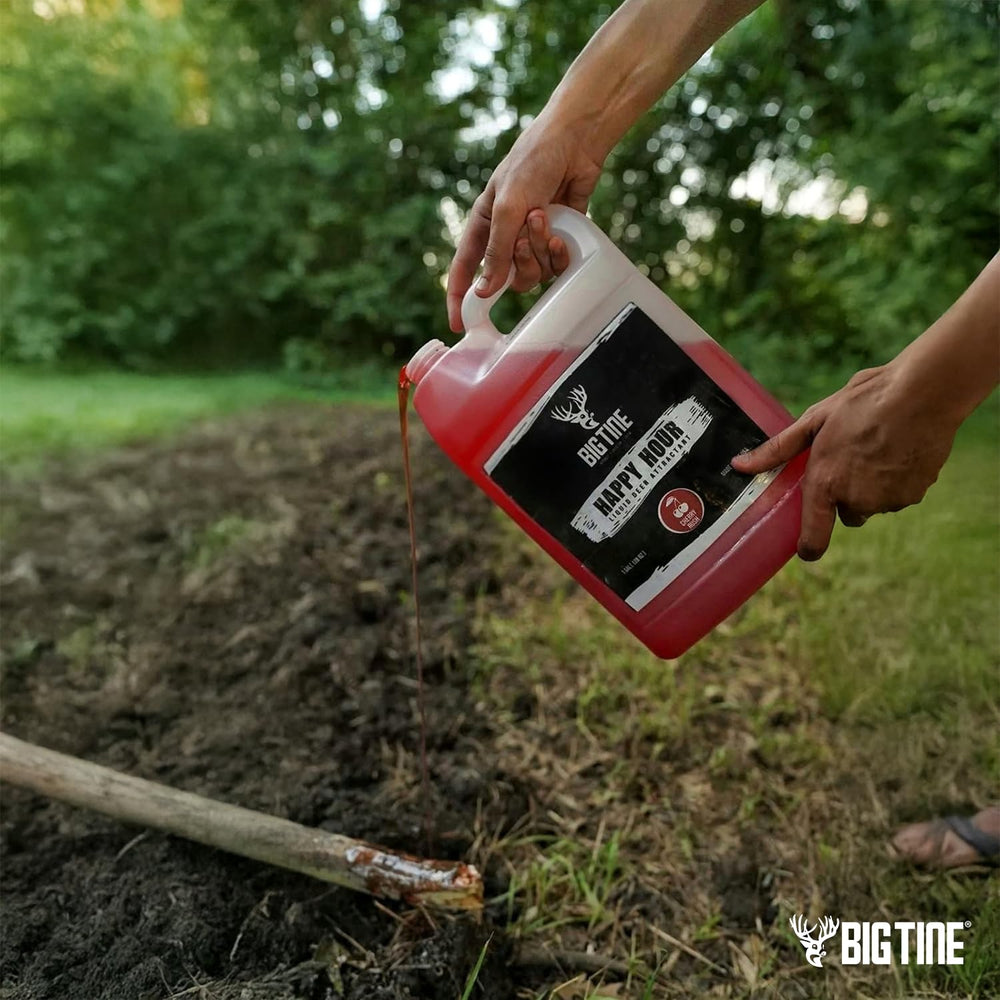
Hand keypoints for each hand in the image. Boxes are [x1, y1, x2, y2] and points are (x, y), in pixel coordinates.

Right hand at [446, 112, 602, 331]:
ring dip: (541, 251)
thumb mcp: (508, 207)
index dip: (460, 299)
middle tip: (527, 232)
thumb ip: (497, 251)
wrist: (575, 142)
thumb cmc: (532, 163)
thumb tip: (485, 292)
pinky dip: (559, 254)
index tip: (459, 325)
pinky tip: (561, 232)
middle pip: (507, 279)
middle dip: (519, 261)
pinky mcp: (557, 241)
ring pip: (533, 275)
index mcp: (483, 226)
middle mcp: (505, 237)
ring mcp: (532, 241)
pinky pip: (555, 268)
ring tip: (547, 219)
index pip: (465, 270)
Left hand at [731, 364, 959, 560]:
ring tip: (877, 448)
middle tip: (850, 458)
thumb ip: (776, 450)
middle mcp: (856, 500)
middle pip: (846, 512)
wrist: (922, 394)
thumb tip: (739, 465)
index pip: (813, 538)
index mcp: (825, 484)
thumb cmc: (863, 402)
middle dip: (846, 494)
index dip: (808, 547)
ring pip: (874, 503)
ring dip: (873, 486)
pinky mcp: (914, 495)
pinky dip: (897, 480)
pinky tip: (898, 451)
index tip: (806, 549)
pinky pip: (899, 495)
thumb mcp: (813, 421)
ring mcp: (887, 500)